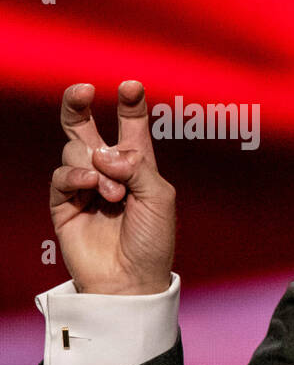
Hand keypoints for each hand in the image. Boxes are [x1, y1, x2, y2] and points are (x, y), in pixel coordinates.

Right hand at [49, 81, 175, 294]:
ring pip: (75, 150)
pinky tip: (92, 186)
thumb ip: (136, 167)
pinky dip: (77, 176)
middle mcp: (109, 170)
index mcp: (138, 165)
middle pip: (85, 127)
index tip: (131, 85)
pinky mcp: (64, 202)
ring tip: (114, 194)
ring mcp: (84, 185)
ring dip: (96, 167)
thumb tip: (104, 152)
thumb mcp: (160, 198)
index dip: (130, 105)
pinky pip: (61, 175)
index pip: (131, 126)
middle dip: (79, 104)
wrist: (130, 279)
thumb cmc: (152, 241)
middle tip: (83, 89)